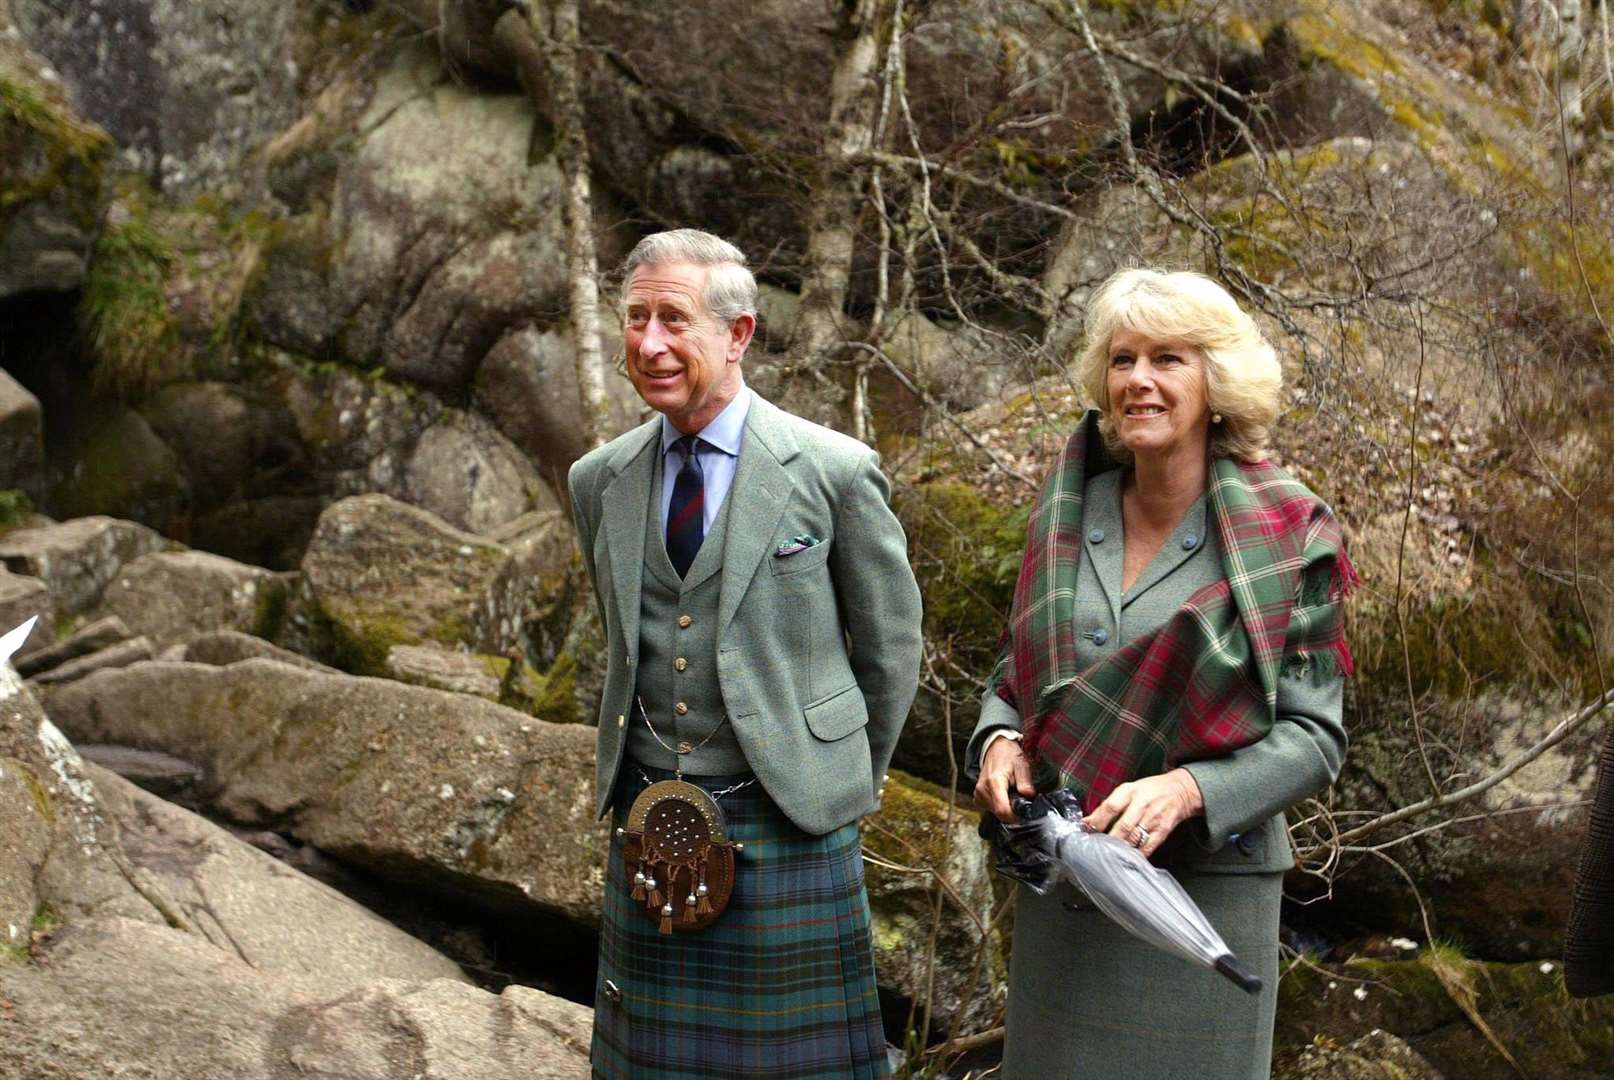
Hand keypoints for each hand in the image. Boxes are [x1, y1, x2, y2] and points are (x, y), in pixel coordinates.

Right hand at [973, 736, 1034, 822]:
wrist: (996, 748)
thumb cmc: (1008, 755)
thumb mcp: (1022, 766)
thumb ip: (1025, 783)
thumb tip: (1029, 796)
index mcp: (993, 782)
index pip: (1003, 810)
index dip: (1016, 816)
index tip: (1025, 813)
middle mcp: (982, 790)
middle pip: (1000, 814)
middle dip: (1013, 811)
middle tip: (1020, 798)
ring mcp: (978, 794)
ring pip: (996, 813)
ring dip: (1007, 808)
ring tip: (1011, 793)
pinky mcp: (977, 797)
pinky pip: (991, 809)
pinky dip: (1000, 805)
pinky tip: (1004, 795)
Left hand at [1082, 768, 1204, 858]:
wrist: (1181, 790)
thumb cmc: (1150, 790)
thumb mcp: (1129, 789)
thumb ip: (1110, 804)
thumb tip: (1089, 821)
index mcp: (1130, 791)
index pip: (1110, 807)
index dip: (1096, 821)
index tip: (1085, 830)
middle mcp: (1142, 804)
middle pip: (1122, 827)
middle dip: (1107, 839)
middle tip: (1095, 848)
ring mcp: (1154, 818)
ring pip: (1134, 839)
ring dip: (1119, 848)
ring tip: (1107, 855)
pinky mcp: (1163, 830)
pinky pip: (1147, 847)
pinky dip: (1136, 854)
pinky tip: (1126, 859)